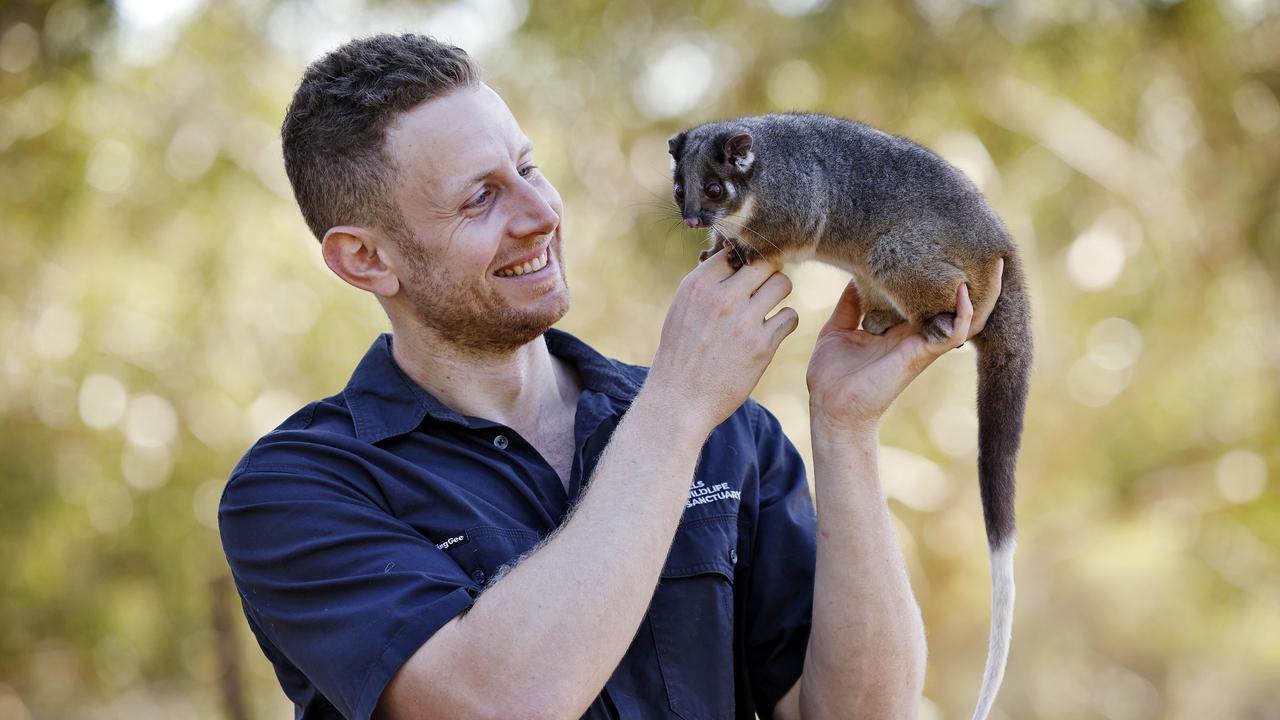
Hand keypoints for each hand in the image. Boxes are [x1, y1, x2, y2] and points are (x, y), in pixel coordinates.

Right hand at [647, 250, 798, 432]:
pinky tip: (771, 333)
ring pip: (783, 283)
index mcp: (696, 286)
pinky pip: (790, 316)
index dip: (744, 262)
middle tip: (761, 291)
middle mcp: (721, 297)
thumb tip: (736, 262)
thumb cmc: (680, 356)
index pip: (734, 251)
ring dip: (779, 295)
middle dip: (766, 274)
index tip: (744, 276)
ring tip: (768, 309)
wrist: (679, 401)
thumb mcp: (681, 311)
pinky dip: (784, 323)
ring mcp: (743, 320)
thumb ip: (706, 286)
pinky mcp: (762, 345)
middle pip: (764, 262)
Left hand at [806, 259, 1003, 437]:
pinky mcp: (921, 355)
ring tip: (994, 262)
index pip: (926, 295)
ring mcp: (922, 344)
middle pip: (952, 302)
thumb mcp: (838, 330)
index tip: (944, 242)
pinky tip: (965, 290)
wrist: (830, 408)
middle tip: (980, 243)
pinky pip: (952, 332)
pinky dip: (963, 312)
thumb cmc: (832, 376)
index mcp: (899, 327)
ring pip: (964, 316)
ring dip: (980, 292)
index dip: (937, 272)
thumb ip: (850, 305)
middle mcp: (916, 334)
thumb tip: (852, 277)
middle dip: (970, 276)